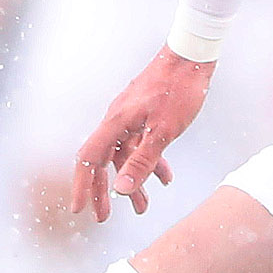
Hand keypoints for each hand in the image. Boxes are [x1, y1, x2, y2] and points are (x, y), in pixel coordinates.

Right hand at [72, 49, 214, 224]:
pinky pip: (140, 143)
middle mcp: (117, 119)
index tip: (79, 208)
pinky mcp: (144, 114)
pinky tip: (165, 178)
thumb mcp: (164, 131)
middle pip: (102, 161)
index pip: (89, 158)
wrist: (193, 56)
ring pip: (124, 155)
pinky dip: (150, 162)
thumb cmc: (180, 89)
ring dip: (133, 180)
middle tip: (104, 217)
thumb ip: (143, 161)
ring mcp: (129, 116)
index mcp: (116, 122)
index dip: (82, 185)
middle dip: (104, 190)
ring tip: (143, 207)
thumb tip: (121, 190)